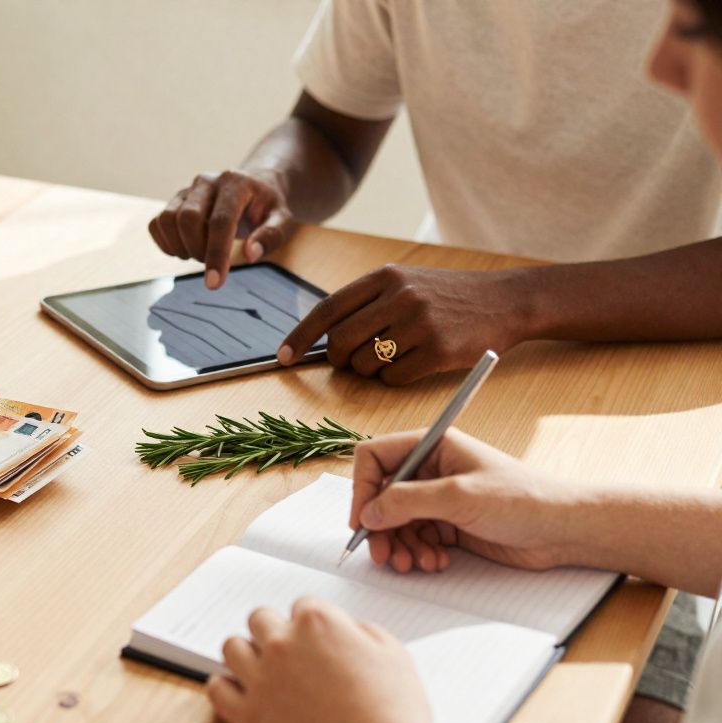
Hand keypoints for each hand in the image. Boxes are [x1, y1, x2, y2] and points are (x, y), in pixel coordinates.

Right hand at [148, 169, 291, 289]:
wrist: (254, 186)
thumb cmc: (268, 208)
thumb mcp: (283, 220)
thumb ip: (271, 236)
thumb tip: (250, 255)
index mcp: (236, 184)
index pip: (220, 221)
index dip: (215, 254)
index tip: (214, 284)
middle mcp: (207, 181)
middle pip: (187, 218)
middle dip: (197, 250)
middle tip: (211, 262)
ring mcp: (188, 190)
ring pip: (167, 220)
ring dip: (180, 247)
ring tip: (199, 254)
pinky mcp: (175, 201)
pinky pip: (156, 223)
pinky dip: (166, 243)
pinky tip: (185, 250)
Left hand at [208, 600, 431, 722]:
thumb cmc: (395, 712)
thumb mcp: (394, 656)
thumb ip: (362, 631)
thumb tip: (345, 629)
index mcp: (317, 623)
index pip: (302, 605)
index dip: (313, 624)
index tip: (319, 639)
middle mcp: (283, 644)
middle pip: (260, 619)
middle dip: (275, 631)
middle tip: (290, 652)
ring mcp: (262, 679)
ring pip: (232, 647)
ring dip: (247, 654)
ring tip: (263, 669)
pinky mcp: (249, 715)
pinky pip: (217, 688)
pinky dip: (228, 688)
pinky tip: (245, 694)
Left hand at [278, 265, 531, 384]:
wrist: (505, 300)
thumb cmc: (447, 296)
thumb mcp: (405, 281)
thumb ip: (366, 301)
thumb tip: (322, 336)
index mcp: (385, 276)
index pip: (327, 309)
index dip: (300, 336)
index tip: (284, 357)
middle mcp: (399, 296)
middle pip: (341, 342)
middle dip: (339, 360)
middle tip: (352, 362)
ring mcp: (420, 323)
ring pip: (366, 365)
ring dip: (370, 371)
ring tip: (394, 357)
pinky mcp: (438, 350)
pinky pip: (394, 379)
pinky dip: (395, 379)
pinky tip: (414, 364)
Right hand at [351, 429, 578, 572]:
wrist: (564, 530)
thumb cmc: (523, 499)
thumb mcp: (459, 496)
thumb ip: (407, 501)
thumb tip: (369, 513)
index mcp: (432, 445)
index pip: (375, 457)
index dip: (363, 488)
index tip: (362, 520)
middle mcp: (431, 469)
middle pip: (382, 495)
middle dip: (380, 527)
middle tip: (382, 554)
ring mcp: (440, 498)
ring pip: (397, 521)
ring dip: (399, 545)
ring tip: (413, 564)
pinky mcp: (450, 524)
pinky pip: (417, 538)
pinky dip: (419, 553)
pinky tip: (434, 563)